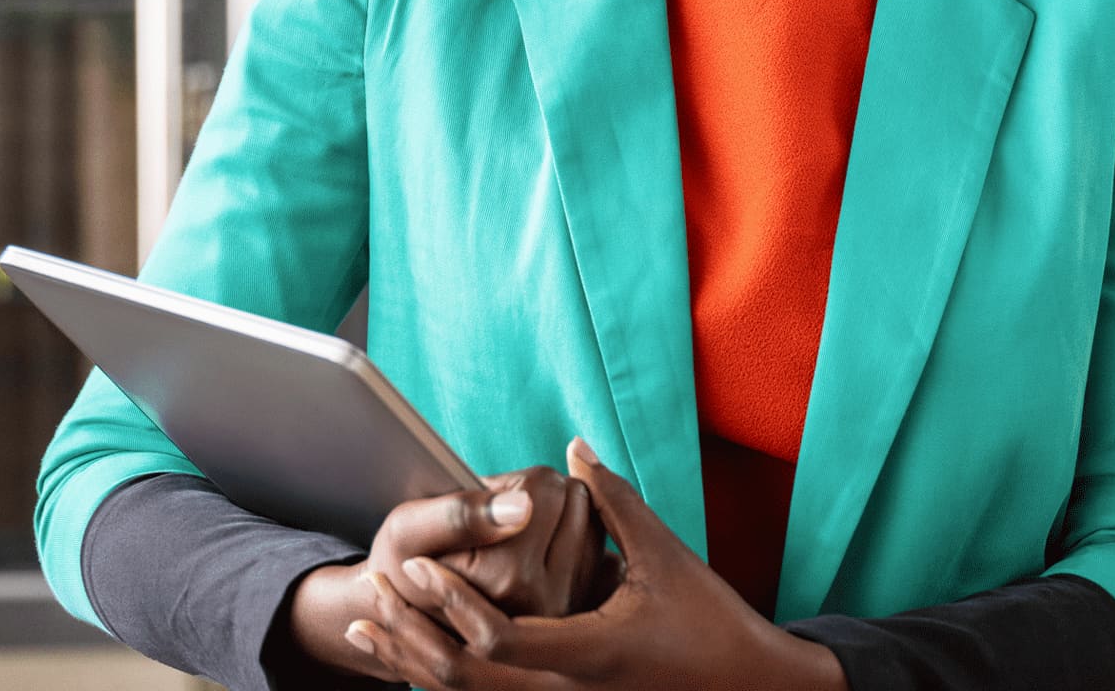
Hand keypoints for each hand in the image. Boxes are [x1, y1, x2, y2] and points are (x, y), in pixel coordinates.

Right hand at [284, 467, 609, 680]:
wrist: (416, 613)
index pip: (546, 486)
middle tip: (499, 522)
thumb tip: (523, 505)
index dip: (511, 482)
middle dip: (540, 495)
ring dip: (560, 514)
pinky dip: (578, 535)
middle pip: (576, 495)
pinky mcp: (584, 607)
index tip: (481, 507)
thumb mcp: (410, 527)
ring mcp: (569, 607)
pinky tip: (545, 551)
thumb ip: (462, 512)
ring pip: (593, 514)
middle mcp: (544, 603)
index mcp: (505, 580)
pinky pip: (602, 540)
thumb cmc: (405, 559)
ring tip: (517, 537)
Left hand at [340, 438, 845, 690]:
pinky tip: (418, 651)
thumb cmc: (707, 619)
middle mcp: (562, 690)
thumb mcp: (661, 552)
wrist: (742, 684)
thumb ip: (612, 499)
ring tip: (372, 625)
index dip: (450, 603)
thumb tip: (572, 448)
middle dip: (410, 638)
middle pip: (463, 679)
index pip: (494, 639)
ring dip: (415, 659)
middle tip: (371, 596)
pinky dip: (446, 673)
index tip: (415, 566)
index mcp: (581, 655)